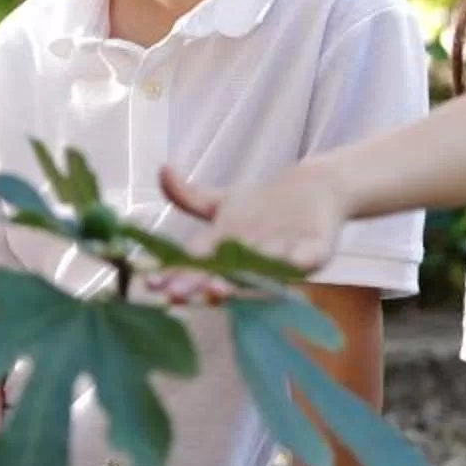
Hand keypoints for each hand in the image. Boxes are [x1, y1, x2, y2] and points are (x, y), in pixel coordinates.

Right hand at [151, 161, 341, 301]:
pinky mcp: (313, 253)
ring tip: (217, 288)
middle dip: (199, 286)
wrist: (315, 192)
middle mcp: (249, 262)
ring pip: (257, 273)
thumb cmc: (263, 206)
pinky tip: (284, 264)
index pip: (193, 265)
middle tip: (177, 296)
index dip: (173, 275)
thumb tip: (162, 169)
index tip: (151, 284)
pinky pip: (302, 259)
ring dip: (238, 281)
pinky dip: (294, 262)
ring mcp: (281, 258)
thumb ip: (189, 197)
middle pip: (220, 277)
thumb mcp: (221, 202)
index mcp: (223, 252)